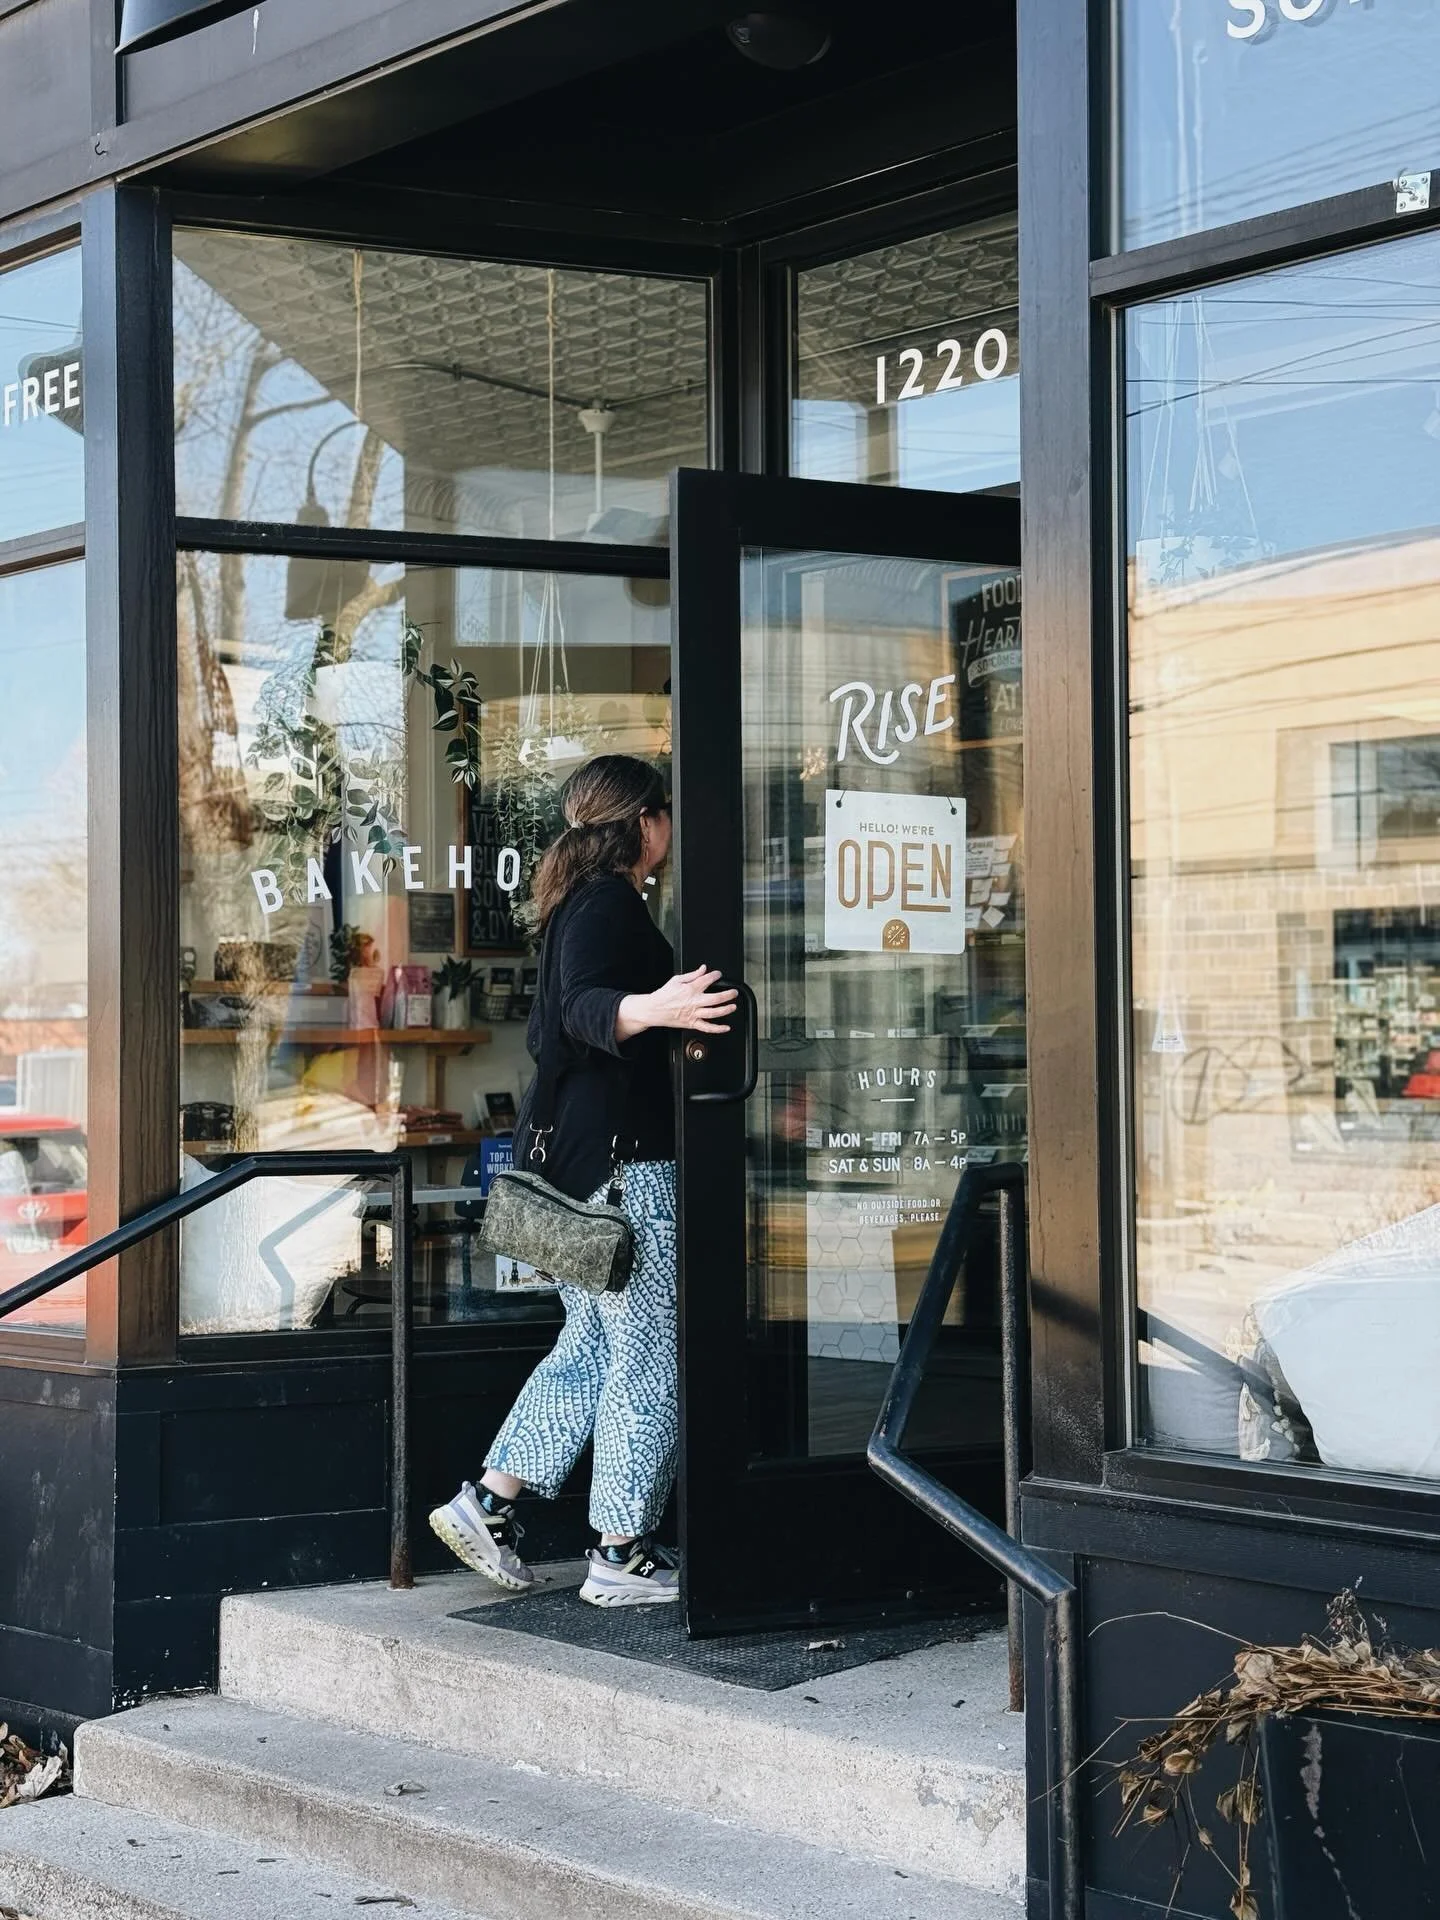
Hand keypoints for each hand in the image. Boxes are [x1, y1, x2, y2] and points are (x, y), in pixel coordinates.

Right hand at [618, 966, 738, 1039]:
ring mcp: (693, 1013)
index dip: (715, 975)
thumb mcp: (676, 980)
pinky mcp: (692, 1023)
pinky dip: (718, 1029)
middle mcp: (694, 1001)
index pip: (707, 980)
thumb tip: (703, 969)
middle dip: (728, 994)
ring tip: (733, 1006)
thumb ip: (692, 974)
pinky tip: (726, 1027)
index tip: (718, 974)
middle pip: (716, 998)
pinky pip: (707, 1027)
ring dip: (726, 1010)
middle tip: (734, 992)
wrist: (653, 1009)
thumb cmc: (663, 995)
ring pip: (714, 1012)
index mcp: (690, 989)